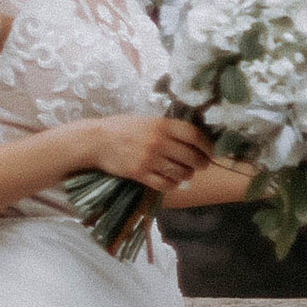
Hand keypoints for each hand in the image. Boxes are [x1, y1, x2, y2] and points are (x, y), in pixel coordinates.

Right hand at [77, 111, 213, 192]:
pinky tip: (172, 181)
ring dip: (187, 175)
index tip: (210, 152)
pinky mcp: (140, 173)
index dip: (207, 146)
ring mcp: (149, 158)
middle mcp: (158, 141)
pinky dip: (173, 185)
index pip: (194, 136)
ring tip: (185, 173)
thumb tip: (192, 138)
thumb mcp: (146, 120)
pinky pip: (165, 184)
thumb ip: (167, 128)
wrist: (96, 140)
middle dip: (200, 163)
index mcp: (161, 124)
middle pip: (191, 157)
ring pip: (180, 172)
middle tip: (201, 165)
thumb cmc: (122, 128)